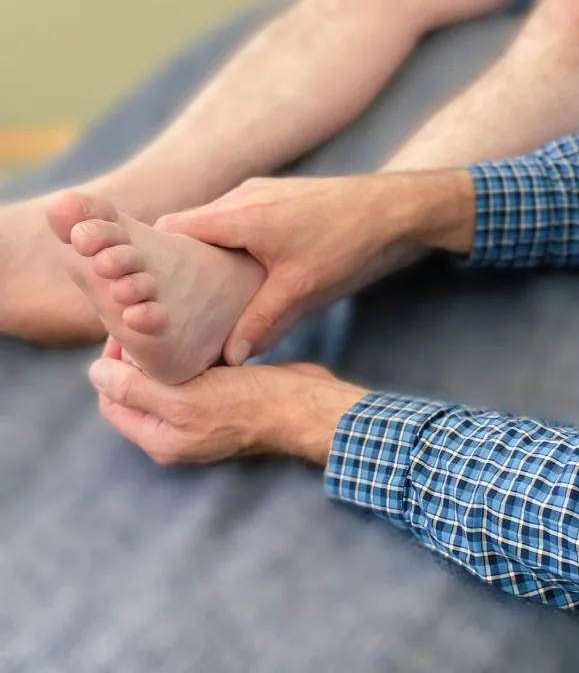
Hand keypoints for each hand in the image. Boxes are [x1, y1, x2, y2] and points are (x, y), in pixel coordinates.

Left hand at [89, 337, 368, 466]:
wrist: (305, 406)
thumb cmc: (250, 405)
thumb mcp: (187, 400)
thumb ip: (137, 390)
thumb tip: (93, 375)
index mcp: (160, 438)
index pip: (113, 400)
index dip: (110, 365)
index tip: (124, 329)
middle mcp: (176, 431)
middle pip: (137, 390)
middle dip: (134, 357)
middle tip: (144, 319)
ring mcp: (201, 415)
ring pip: (166, 381)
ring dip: (162, 354)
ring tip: (167, 320)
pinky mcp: (224, 397)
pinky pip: (194, 375)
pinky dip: (189, 354)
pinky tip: (198, 330)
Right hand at [156, 175, 401, 365]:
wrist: (388, 206)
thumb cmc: (346, 240)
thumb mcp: (300, 286)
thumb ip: (260, 321)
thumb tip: (229, 357)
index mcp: (240, 214)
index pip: (172, 228)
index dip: (151, 257)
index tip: (146, 292)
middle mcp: (242, 195)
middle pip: (187, 227)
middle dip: (175, 262)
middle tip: (169, 301)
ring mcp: (258, 191)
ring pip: (211, 222)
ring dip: (203, 252)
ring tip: (199, 293)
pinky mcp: (273, 195)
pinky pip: (233, 217)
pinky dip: (226, 241)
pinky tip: (235, 272)